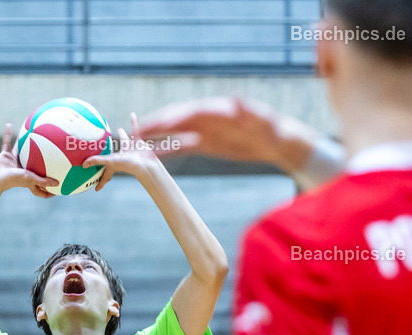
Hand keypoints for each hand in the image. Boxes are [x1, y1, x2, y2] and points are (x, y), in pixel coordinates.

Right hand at [0, 124, 57, 197]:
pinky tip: (10, 125)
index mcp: (27, 178)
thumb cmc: (11, 180)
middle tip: (48, 153)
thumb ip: (43, 181)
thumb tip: (58, 183)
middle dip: (38, 161)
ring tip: (30, 133)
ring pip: (20, 151)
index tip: (57, 185)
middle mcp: (21, 170)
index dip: (47, 188)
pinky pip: (7, 142)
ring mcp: (12, 162)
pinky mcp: (4, 155)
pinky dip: (7, 134)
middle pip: (32, 165)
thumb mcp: (30, 179)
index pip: (39, 186)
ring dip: (23, 143)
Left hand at [82, 113, 161, 191]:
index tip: (96, 189)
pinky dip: (134, 122)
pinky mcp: (138, 142)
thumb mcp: (110, 162)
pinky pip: (135, 129)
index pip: (106, 174)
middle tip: (105, 151)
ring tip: (119, 130)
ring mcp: (131, 149)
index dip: (101, 181)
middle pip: (114, 155)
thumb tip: (83, 164)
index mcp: (115, 164)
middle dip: (110, 155)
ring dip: (123, 136)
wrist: (145, 162)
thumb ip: (97, 161)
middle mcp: (123, 157)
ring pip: (125, 141)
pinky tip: (132, 114)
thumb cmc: (128, 165)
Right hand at [135, 97, 320, 172]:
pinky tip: (149, 158)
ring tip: (132, 145)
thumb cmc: (274, 130)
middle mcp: (207, 117)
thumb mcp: (265, 121)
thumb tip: (237, 99)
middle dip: (153, 126)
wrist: (280, 142)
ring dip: (154, 139)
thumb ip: (249, 111)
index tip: (153, 124)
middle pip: (175, 120)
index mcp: (219, 110)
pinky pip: (180, 146)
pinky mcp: (204, 143)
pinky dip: (164, 151)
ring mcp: (204, 130)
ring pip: (173, 133)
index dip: (170, 117)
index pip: (190, 111)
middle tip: (132, 133)